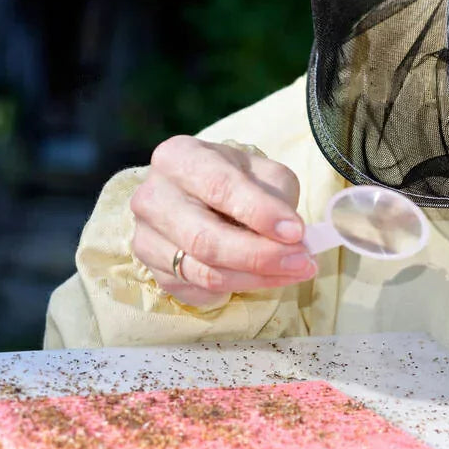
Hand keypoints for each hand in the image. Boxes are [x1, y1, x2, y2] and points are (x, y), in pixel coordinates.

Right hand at [129, 136, 316, 306]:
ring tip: (296, 270)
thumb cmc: (234, 180)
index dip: (260, 212)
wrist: (200, 196)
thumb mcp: (261, 172)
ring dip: (257, 277)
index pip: (218, 187)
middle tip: (302, 260)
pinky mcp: (155, 271)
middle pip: (205, 239)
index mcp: (178, 158)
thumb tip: (291, 236)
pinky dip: (241, 288)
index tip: (296, 231)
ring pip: (205, 273)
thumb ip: (276, 197)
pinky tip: (266, 277)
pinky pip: (200, 290)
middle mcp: (152, 197)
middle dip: (261, 255)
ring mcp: (146, 238)